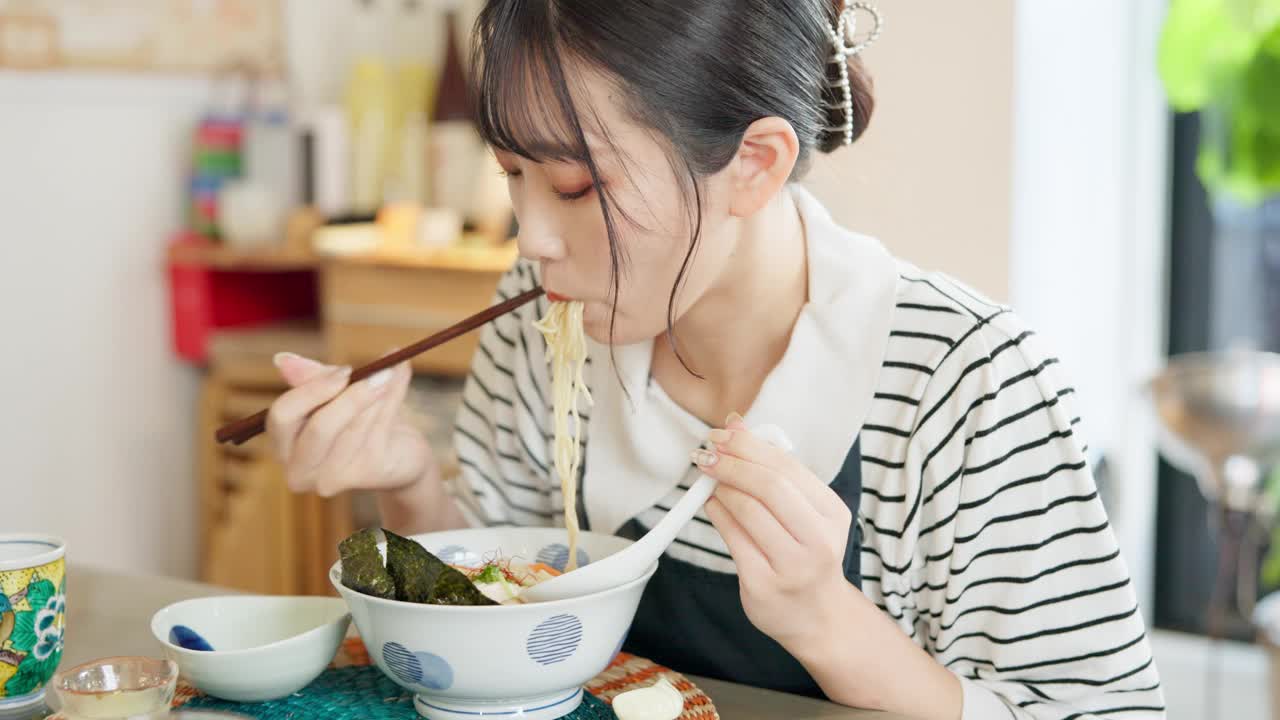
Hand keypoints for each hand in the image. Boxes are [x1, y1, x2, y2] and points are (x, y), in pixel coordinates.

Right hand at [266, 353, 432, 497]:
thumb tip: (282, 359)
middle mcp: (300, 469)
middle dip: (350, 398)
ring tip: (390, 371)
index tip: (344, 370)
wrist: (398, 452)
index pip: (282, 416)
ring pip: (356, 427)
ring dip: (377, 394)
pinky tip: (400, 376)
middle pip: (320, 429)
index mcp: (283, 444)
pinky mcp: (366, 474)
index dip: (312, 390)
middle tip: (376, 373)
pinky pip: (380, 429)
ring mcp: (333, 478)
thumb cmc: (357, 417)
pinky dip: (393, 398)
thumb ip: (312, 377)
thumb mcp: (334, 392)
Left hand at [693, 414, 854, 648]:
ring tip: (709, 479)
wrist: (818, 617)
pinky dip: (717, 513)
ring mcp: (792, 566)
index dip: (749, 446)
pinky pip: (732, 538)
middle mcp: (819, 540)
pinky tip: (712, 504)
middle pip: (770, 486)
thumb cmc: (807, 554)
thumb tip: (735, 425)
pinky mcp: (763, 585)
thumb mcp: (807, 513)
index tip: (723, 434)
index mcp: (833, 513)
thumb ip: (776, 472)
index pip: (788, 468)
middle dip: (732, 463)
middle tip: (707, 452)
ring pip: (748, 511)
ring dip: (721, 487)